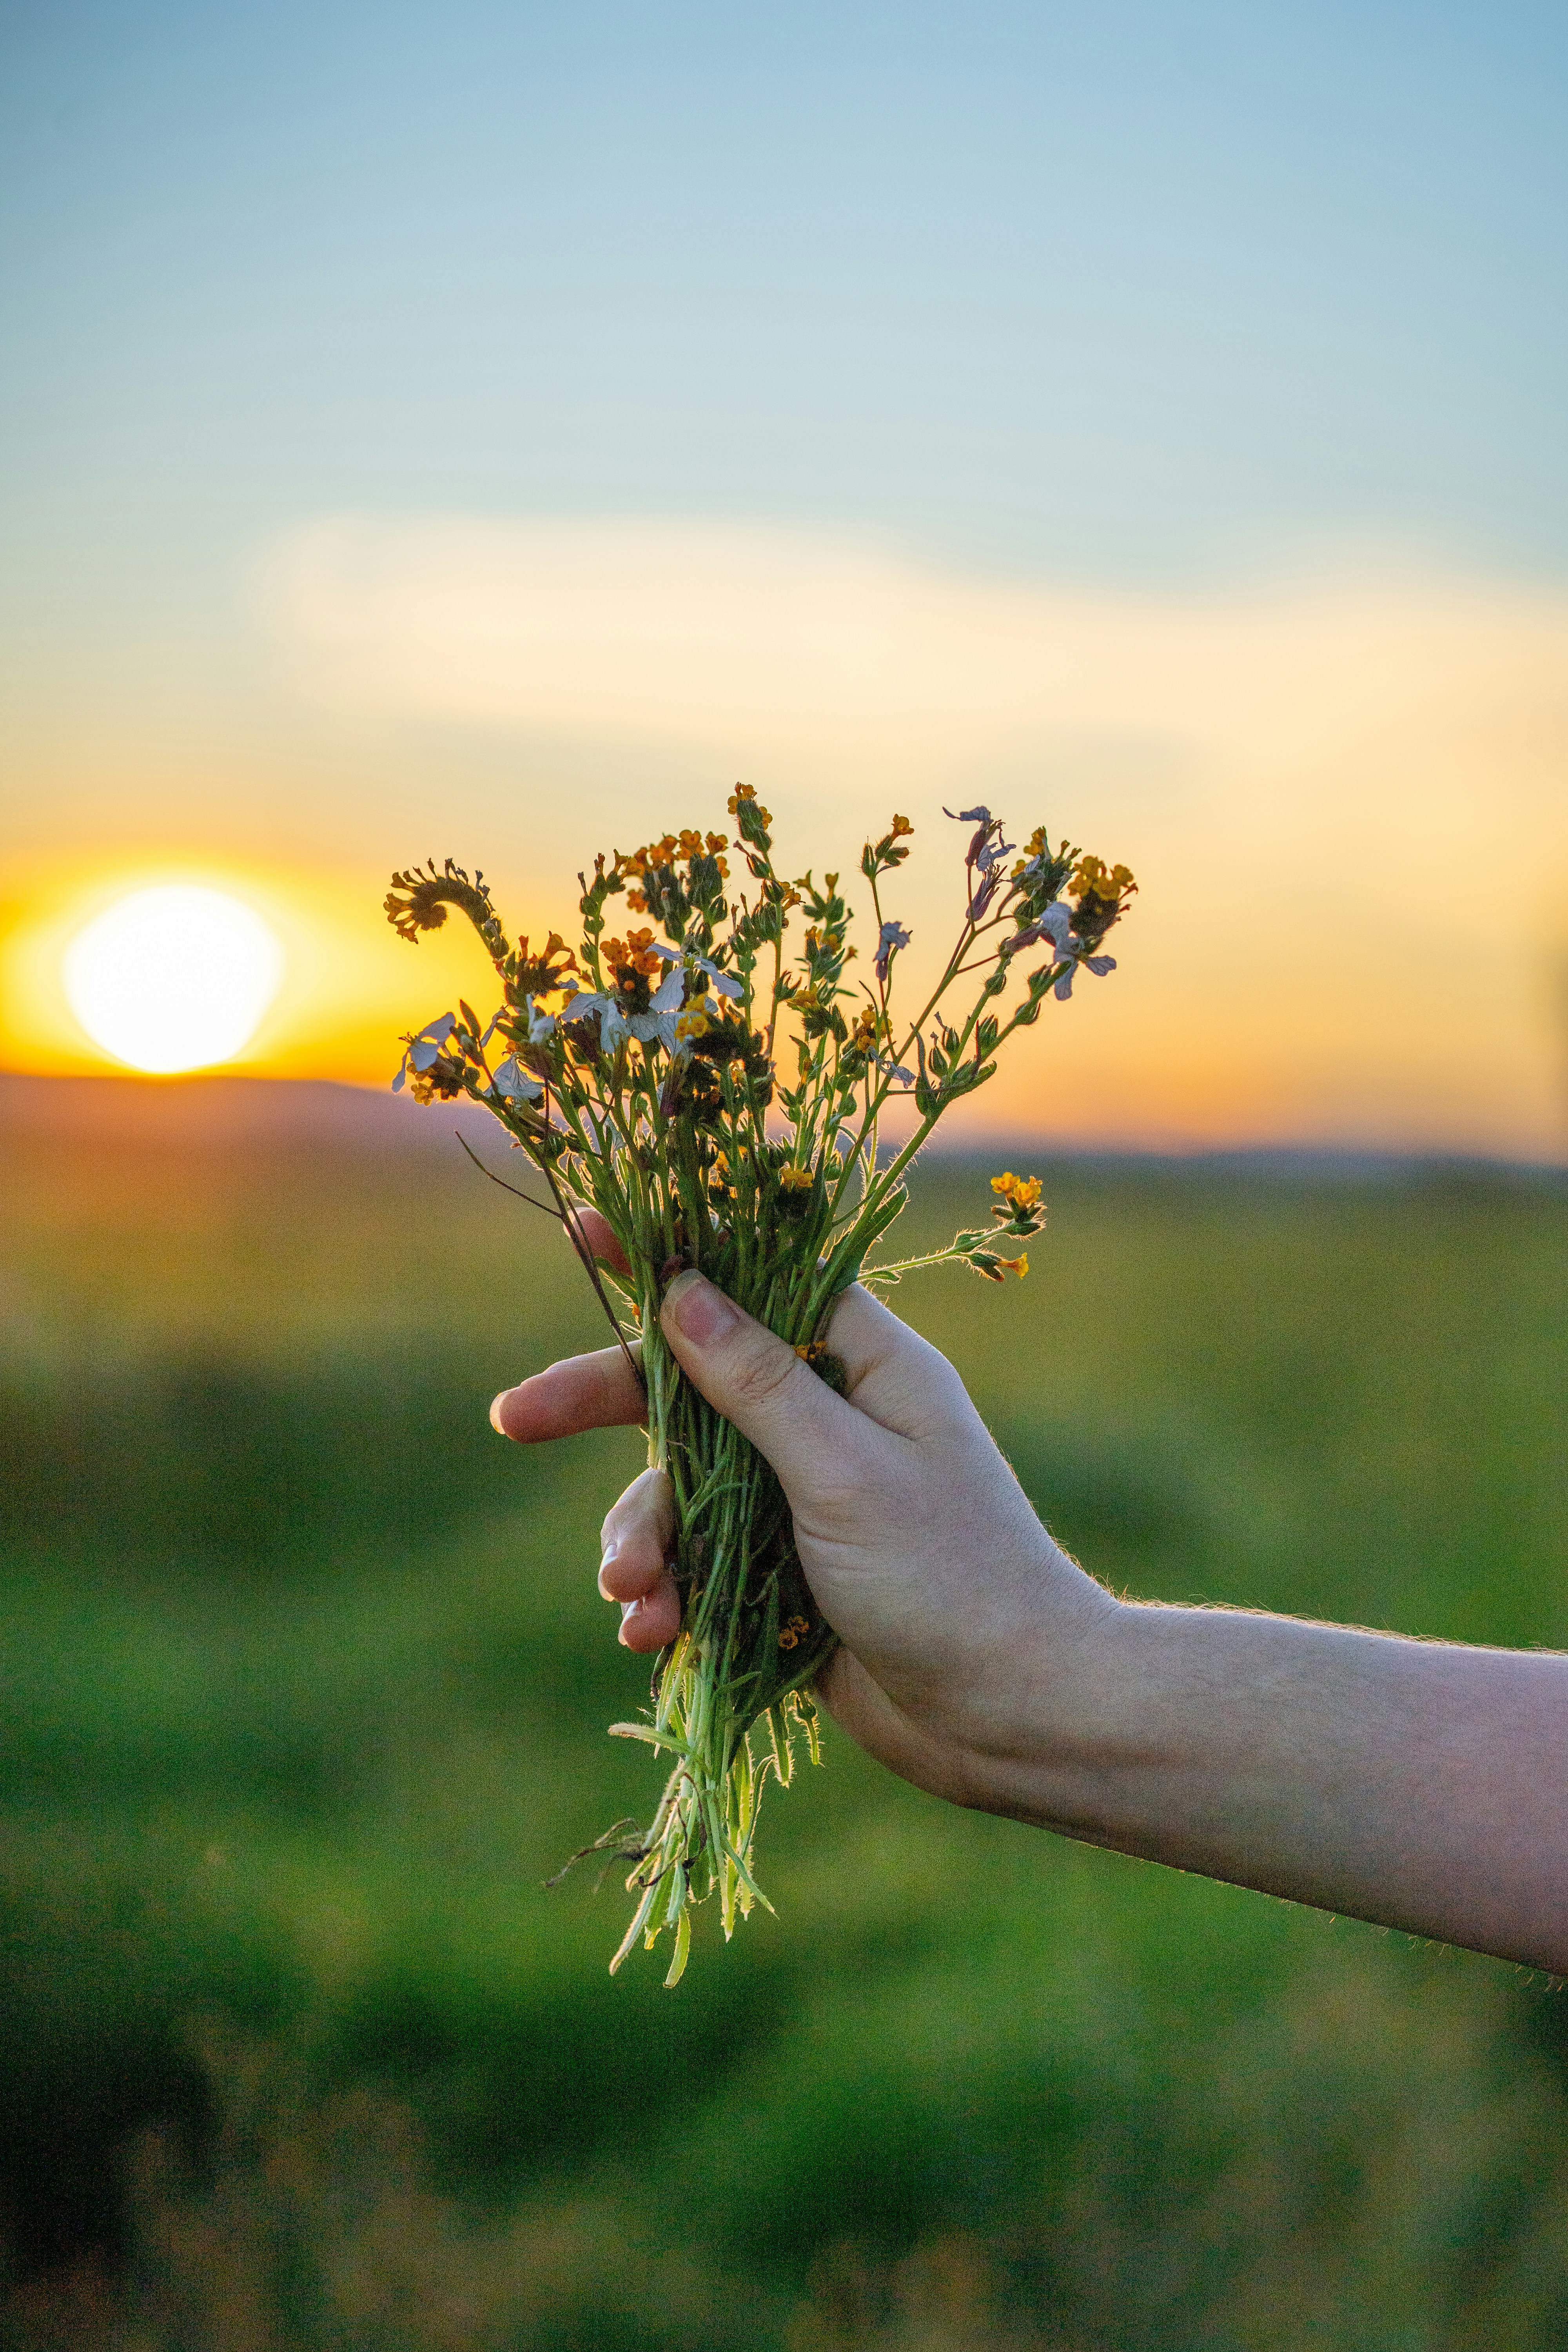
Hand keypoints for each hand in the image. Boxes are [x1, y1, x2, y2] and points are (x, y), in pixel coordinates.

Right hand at [490, 1217, 1114, 1809]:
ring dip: (637, 1537)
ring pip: (676, 1486)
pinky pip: (691, 1561)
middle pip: (687, 1384)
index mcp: (862, 1365)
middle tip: (513, 1417)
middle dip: (600, 1404)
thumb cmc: (952, 1576)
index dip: (669, 1255)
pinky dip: (663, 1592)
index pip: (753, 1280)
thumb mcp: (846, 1470)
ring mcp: (797, 1499)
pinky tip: (653, 1635)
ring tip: (633, 1598)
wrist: (1009, 1716)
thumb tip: (681, 1288)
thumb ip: (757, 1385)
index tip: (584, 1229)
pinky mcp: (777, 1576)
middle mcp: (826, 1419)